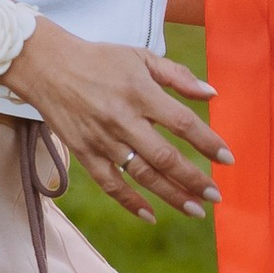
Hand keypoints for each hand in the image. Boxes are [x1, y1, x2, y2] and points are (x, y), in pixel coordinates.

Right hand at [7, 18, 227, 222]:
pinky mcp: (84, 153)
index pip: (182, 123)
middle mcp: (123, 120)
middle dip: (194, 180)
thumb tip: (212, 93)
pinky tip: (152, 215)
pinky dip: (130, 202)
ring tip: (195, 209)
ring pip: (142, 175)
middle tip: (216, 196)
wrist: (46, 65)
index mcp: (140, 93)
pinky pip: (110, 184)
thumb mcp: (140, 56)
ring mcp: (103, 140)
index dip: (207, 142)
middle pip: (165, 157)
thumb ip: (177, 75)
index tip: (227, 159)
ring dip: (171, 195)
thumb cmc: (99, 59)